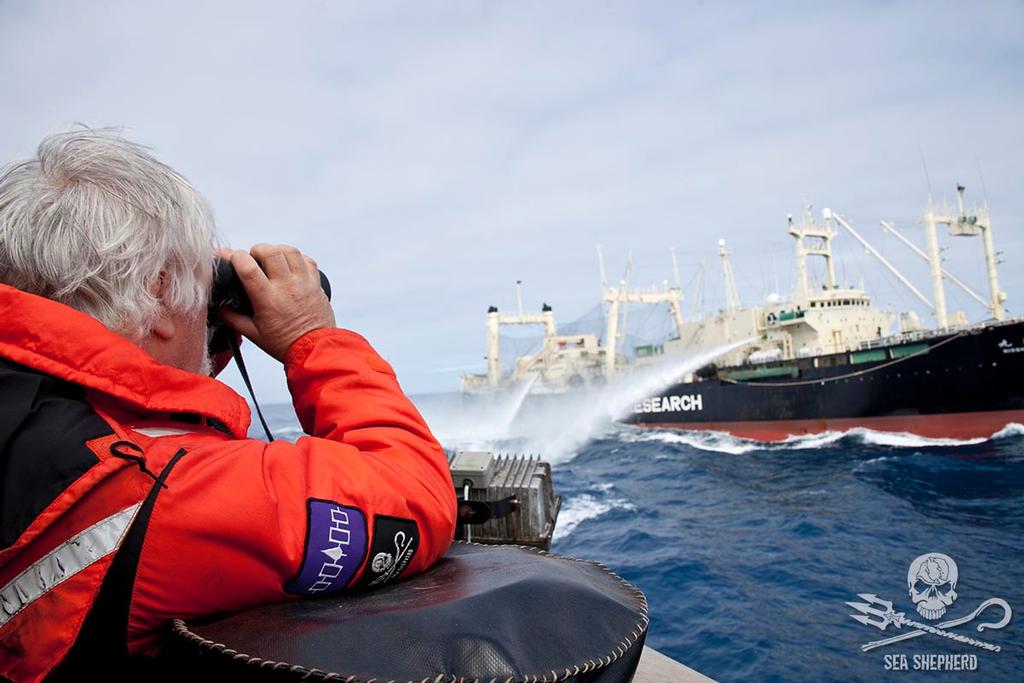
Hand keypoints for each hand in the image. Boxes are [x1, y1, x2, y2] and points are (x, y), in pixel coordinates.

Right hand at [217, 244, 335, 361]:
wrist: (315, 349)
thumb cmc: (283, 343)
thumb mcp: (253, 334)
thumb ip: (232, 318)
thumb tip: (218, 306)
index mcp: (268, 299)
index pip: (249, 268)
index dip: (237, 258)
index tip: (233, 259)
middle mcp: (286, 287)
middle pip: (271, 252)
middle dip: (257, 249)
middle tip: (253, 258)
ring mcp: (304, 283)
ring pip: (290, 251)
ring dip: (277, 250)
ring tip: (271, 259)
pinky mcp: (316, 284)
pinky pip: (307, 260)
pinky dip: (296, 258)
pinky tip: (289, 265)